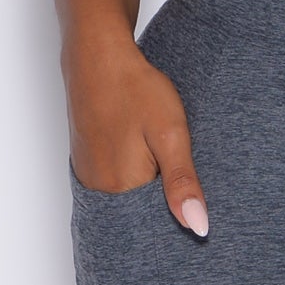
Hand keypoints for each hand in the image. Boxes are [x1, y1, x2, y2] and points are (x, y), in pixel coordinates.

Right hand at [64, 34, 208, 235]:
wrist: (99, 55)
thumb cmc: (136, 90)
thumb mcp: (171, 134)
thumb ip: (182, 183)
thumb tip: (198, 228)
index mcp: (122, 188)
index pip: (157, 222)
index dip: (178, 209)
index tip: (194, 192)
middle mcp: (100, 188)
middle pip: (140, 210)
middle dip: (163, 197)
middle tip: (176, 161)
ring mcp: (89, 174)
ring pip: (128, 193)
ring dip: (148, 181)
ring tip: (159, 152)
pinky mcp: (86, 159)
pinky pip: (113, 179)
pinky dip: (132, 170)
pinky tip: (142, 147)